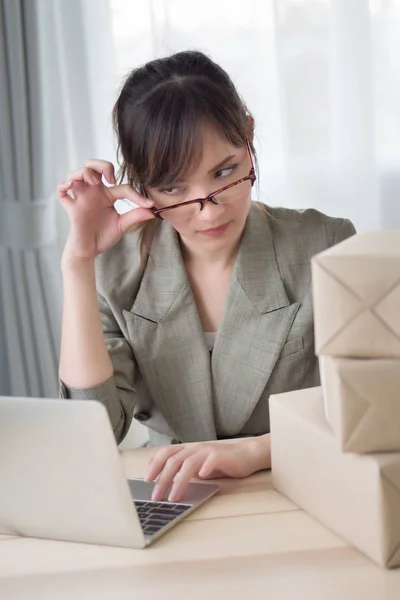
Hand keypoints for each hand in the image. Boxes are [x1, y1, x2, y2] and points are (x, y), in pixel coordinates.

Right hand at [57, 159, 154, 261]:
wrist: (89, 251)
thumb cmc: (103, 236)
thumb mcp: (122, 225)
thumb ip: (135, 216)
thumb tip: (153, 211)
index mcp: (107, 195)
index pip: (123, 187)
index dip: (137, 195)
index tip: (148, 204)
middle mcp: (93, 193)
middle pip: (92, 165)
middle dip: (101, 165)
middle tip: (110, 179)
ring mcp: (81, 198)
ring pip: (75, 174)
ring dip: (84, 173)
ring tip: (95, 183)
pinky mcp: (71, 208)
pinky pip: (61, 192)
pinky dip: (63, 186)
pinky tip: (70, 186)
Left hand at [146, 435, 270, 501]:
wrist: (245, 455)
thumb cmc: (220, 463)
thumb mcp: (196, 465)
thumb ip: (179, 467)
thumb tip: (157, 471)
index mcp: (188, 449)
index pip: (166, 453)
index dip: (155, 465)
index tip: (146, 480)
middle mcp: (195, 448)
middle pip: (174, 461)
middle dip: (163, 479)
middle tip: (156, 496)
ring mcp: (208, 451)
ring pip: (189, 463)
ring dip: (179, 481)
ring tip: (174, 497)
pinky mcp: (221, 455)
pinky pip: (211, 460)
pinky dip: (205, 467)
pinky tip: (202, 476)